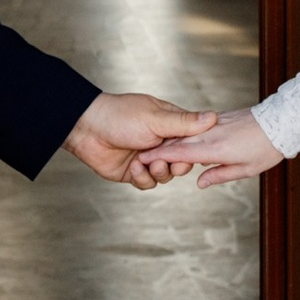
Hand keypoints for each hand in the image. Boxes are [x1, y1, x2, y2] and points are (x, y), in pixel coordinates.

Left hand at [66, 92, 217, 186]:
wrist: (86, 129)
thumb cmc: (120, 116)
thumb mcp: (155, 118)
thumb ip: (183, 123)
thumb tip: (212, 117)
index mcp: (169, 125)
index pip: (193, 141)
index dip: (195, 150)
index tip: (193, 154)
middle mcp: (161, 142)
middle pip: (182, 162)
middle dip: (177, 165)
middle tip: (167, 162)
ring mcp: (148, 158)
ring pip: (166, 175)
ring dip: (158, 171)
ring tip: (144, 162)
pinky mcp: (134, 172)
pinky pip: (148, 183)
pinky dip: (142, 178)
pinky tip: (133, 168)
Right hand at [130, 107, 283, 188]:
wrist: (281, 121)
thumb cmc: (266, 149)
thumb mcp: (245, 169)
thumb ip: (219, 175)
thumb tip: (198, 183)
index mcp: (215, 149)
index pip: (180, 154)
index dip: (160, 157)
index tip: (142, 158)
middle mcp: (211, 134)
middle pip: (178, 141)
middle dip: (158, 148)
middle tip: (139, 154)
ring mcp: (215, 124)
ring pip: (186, 132)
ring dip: (169, 139)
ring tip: (152, 146)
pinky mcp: (220, 117)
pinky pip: (196, 126)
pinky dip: (184, 132)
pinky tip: (177, 136)